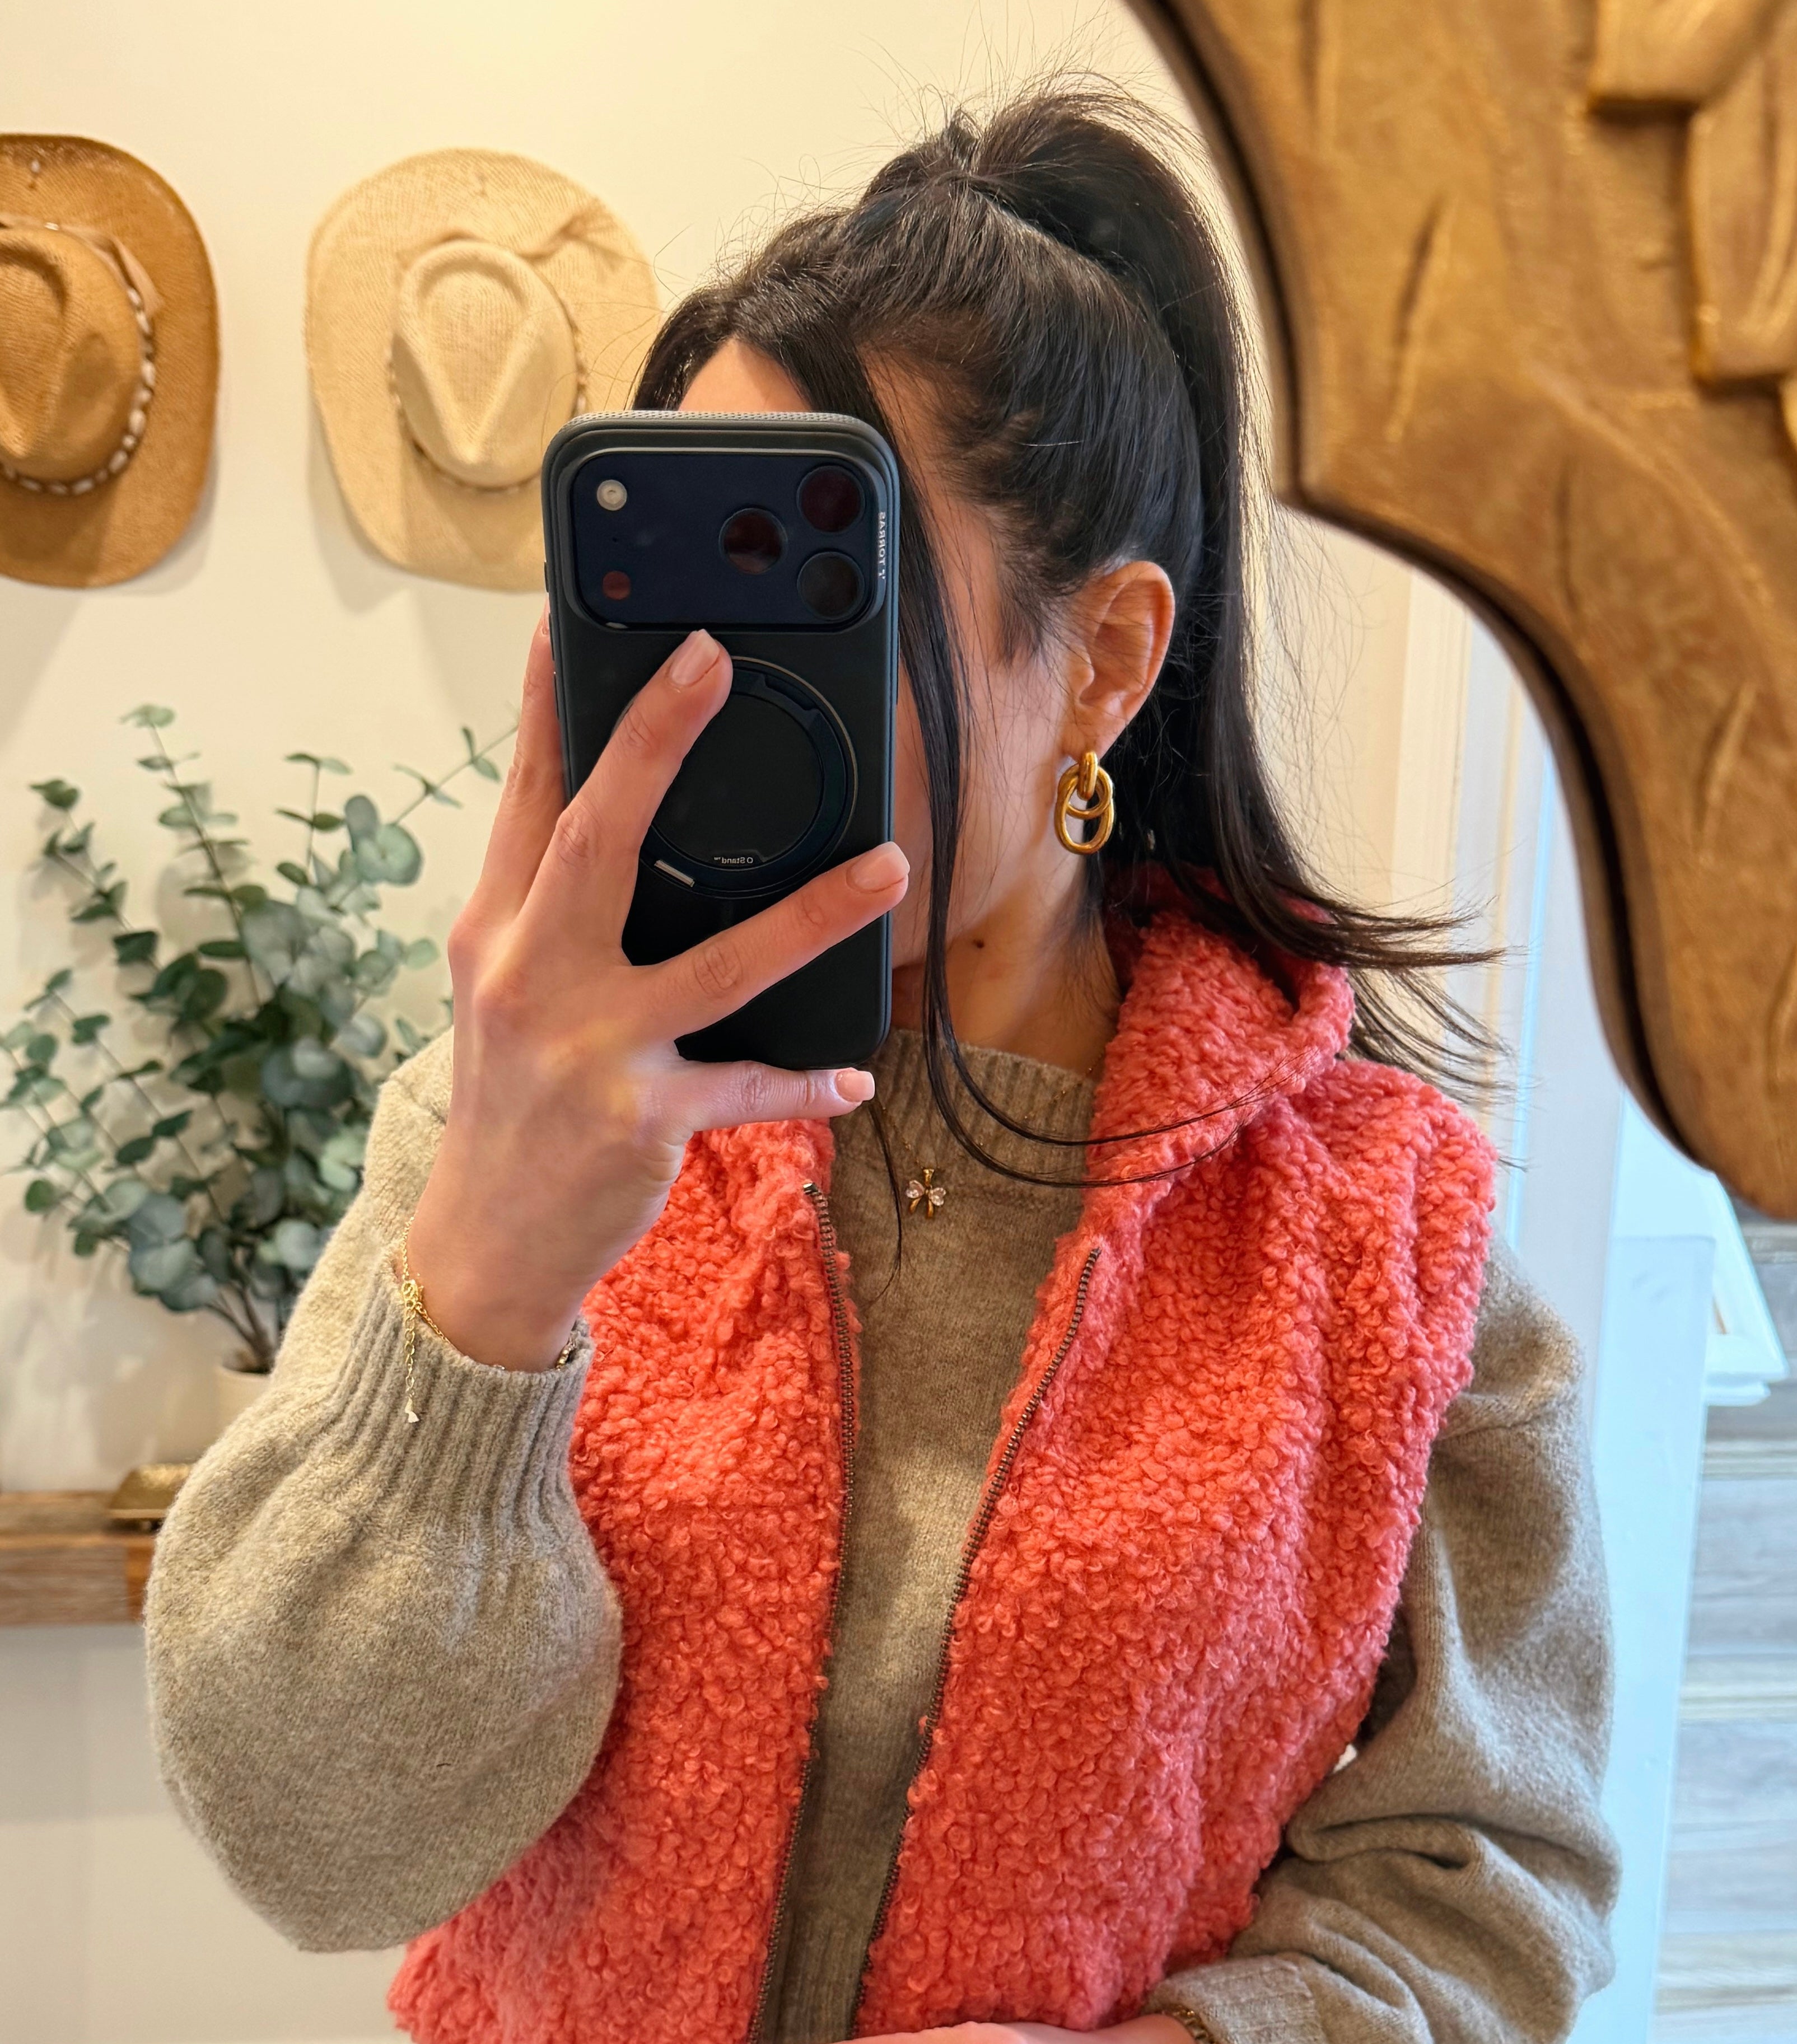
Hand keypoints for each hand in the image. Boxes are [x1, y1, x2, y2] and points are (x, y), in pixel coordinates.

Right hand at [406, 611, 908, 1368]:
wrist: (483, 1243)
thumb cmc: (509, 1104)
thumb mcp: (502, 994)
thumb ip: (549, 911)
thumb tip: (613, 819)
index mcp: (496, 934)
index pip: (525, 800)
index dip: (548, 707)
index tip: (569, 621)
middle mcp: (532, 979)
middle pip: (597, 839)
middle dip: (654, 742)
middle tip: (711, 658)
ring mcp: (588, 1052)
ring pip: (716, 964)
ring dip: (812, 915)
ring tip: (887, 866)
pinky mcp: (641, 1121)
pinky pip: (748, 1088)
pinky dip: (806, 1083)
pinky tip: (855, 1074)